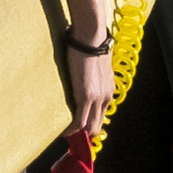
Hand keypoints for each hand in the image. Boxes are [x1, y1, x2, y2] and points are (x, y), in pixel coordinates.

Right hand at [66, 36, 113, 156]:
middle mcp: (106, 96)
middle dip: (85, 134)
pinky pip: (79, 121)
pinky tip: (64, 132)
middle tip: (71, 137)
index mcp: (108, 90)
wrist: (91, 36)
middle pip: (97, 125)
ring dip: (78, 133)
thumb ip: (92, 76)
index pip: (101, 115)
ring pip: (90, 127)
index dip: (90, 125)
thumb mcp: (96, 65)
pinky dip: (72, 130)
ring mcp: (97, 98)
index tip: (79, 129)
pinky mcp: (86, 96)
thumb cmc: (90, 44)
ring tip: (66, 136)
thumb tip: (83, 76)